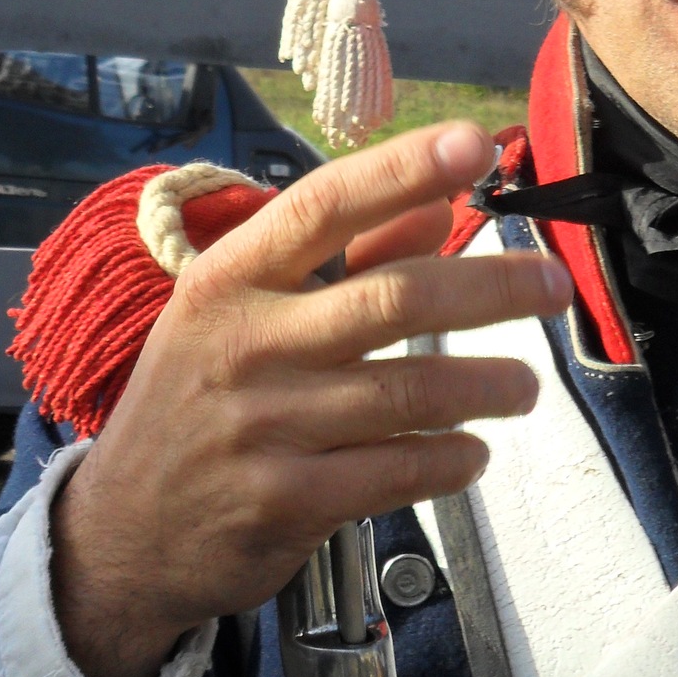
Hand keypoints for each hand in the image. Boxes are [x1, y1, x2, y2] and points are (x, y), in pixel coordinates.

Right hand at [50, 121, 568, 676]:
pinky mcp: (285, 502)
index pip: (327, 205)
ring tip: (525, 385)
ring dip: (484, 384)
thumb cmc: (201, 394)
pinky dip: (448, 459)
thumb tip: (439, 203)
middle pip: (393, 298)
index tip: (476, 143)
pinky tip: (473, 451)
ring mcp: (265, 426)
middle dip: (491, 287)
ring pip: (407, 391)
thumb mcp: (248, 309)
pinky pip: (394, 470)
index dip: (404, 168)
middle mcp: (247, 342)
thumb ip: (349, 256)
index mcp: (233, 277)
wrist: (122, 533)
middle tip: (555, 285)